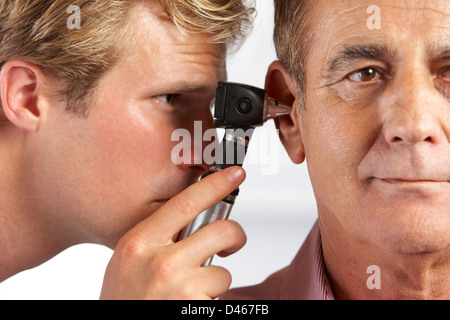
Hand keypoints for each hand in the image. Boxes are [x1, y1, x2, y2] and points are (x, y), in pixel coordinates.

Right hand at [100, 166, 246, 299]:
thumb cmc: (123, 300)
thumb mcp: (128, 260)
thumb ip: (156, 237)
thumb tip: (193, 219)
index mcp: (139, 242)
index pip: (186, 202)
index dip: (215, 185)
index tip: (234, 174)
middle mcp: (161, 263)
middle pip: (220, 231)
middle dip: (235, 236)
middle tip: (231, 243)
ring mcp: (180, 288)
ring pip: (223, 272)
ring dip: (215, 281)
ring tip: (191, 291)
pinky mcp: (195, 309)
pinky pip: (219, 298)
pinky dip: (210, 301)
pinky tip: (191, 305)